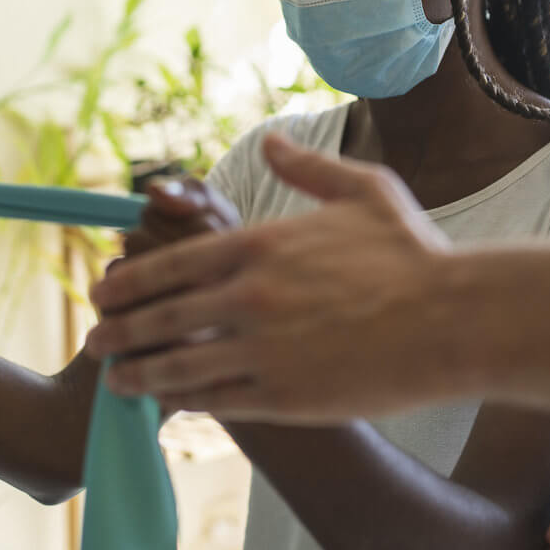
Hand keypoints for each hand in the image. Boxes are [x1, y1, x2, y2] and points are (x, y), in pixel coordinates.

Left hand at [84, 133, 455, 420]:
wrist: (455, 320)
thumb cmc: (415, 253)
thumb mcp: (363, 191)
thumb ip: (307, 168)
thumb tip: (269, 145)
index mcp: (262, 245)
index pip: (171, 263)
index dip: (130, 280)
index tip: (104, 289)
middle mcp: (251, 296)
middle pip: (161, 316)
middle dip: (118, 330)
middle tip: (94, 340)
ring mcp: (264, 350)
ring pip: (178, 365)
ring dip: (138, 374)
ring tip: (115, 380)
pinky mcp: (285, 396)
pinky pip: (217, 402)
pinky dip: (185, 403)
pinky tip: (170, 404)